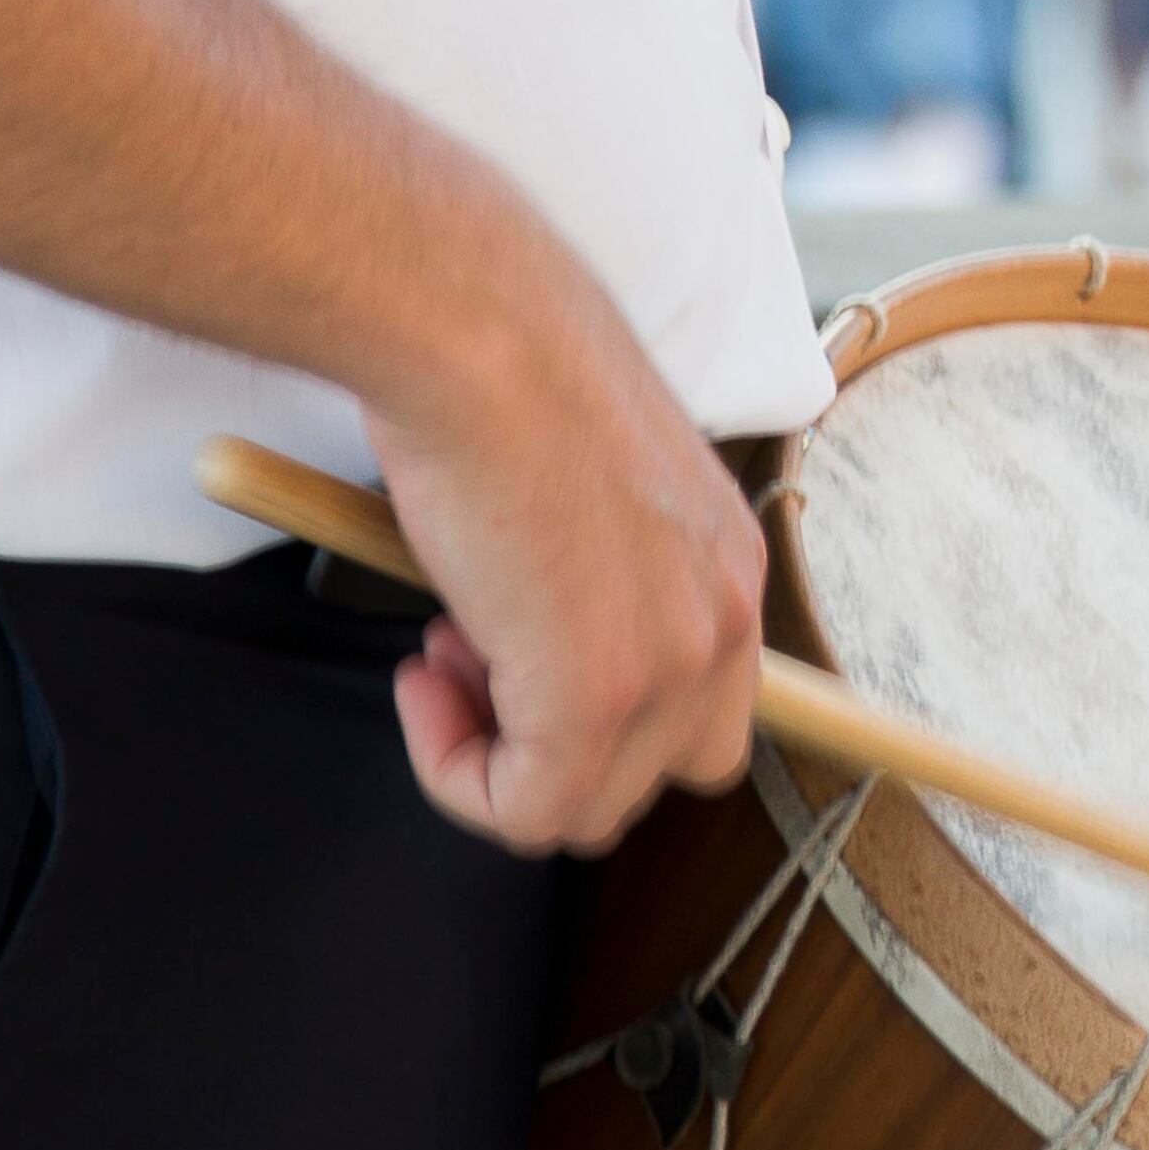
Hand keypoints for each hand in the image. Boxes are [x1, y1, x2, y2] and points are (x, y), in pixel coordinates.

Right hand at [363, 197, 765, 854]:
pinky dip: (457, 774)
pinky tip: (423, 684)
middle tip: (467, 651)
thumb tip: (519, 624)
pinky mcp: (595, 702)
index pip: (697, 701)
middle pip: (658, 770)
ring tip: (440, 655)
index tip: (504, 632)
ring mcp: (668, 667)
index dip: (595, 697)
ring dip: (498, 756)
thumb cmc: (502, 372)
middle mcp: (723, 620)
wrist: (474, 337)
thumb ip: (589, 571)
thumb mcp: (582, 485)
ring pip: (591, 804)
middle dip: (552, 739)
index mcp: (726, 563)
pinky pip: (527, 813)